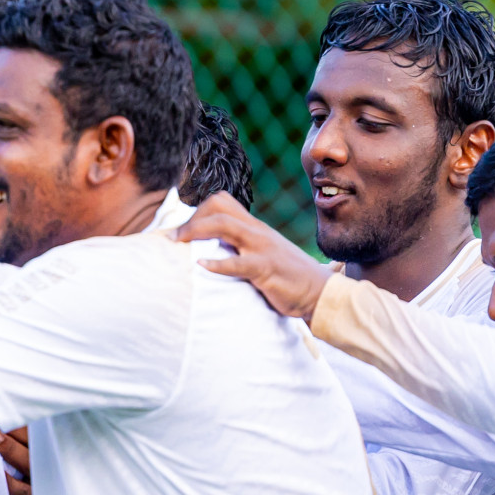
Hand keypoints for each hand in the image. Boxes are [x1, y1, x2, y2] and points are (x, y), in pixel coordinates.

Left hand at [175, 193, 331, 320]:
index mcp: (254, 227)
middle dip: (191, 219)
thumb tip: (209, 247)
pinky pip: (239, 263)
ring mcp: (262, 248)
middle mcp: (257, 232)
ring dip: (196, 231)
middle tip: (174, 237)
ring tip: (178, 242)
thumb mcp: (262, 253)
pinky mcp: (266, 269)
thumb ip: (241, 245)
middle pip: (219, 207)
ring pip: (225, 226)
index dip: (198, 211)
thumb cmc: (286, 276)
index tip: (183, 230)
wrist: (320, 292)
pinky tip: (202, 266)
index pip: (222, 202)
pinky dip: (217, 264)